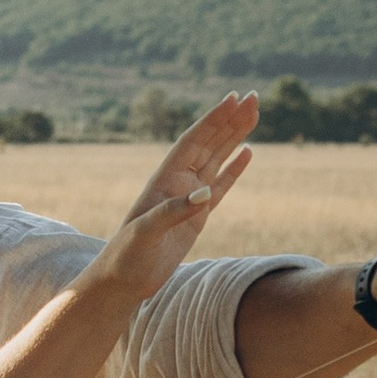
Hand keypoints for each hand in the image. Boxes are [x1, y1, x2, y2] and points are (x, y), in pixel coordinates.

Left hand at [85, 94, 258, 307]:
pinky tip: (247, 152)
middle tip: (253, 97)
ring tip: (253, 114)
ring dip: (235, 136)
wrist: (123, 280)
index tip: (232, 99)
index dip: (213, 120)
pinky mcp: (197, 217)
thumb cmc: (127, 255)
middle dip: (230, 120)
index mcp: (164, 180)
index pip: (193, 142)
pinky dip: (234, 169)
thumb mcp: (146, 233)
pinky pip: (221, 186)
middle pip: (209, 144)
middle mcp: (178, 183)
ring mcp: (189, 198)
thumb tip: (205, 193)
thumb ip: (173, 212)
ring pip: (217, 159)